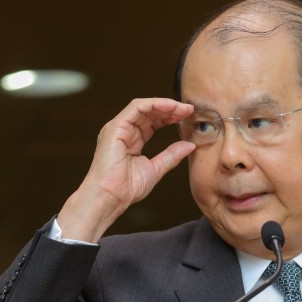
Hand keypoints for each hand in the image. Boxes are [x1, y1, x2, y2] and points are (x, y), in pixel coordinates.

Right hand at [57, 98, 195, 241]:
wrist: (111, 197)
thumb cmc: (126, 188)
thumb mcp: (156, 169)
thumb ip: (171, 155)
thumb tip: (189, 145)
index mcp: (132, 140)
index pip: (152, 122)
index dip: (170, 117)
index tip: (187, 117)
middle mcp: (124, 131)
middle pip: (149, 112)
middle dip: (170, 109)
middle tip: (189, 110)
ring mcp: (118, 128)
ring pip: (143, 107)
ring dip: (164, 105)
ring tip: (182, 108)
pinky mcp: (115, 127)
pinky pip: (136, 108)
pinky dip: (153, 104)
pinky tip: (169, 106)